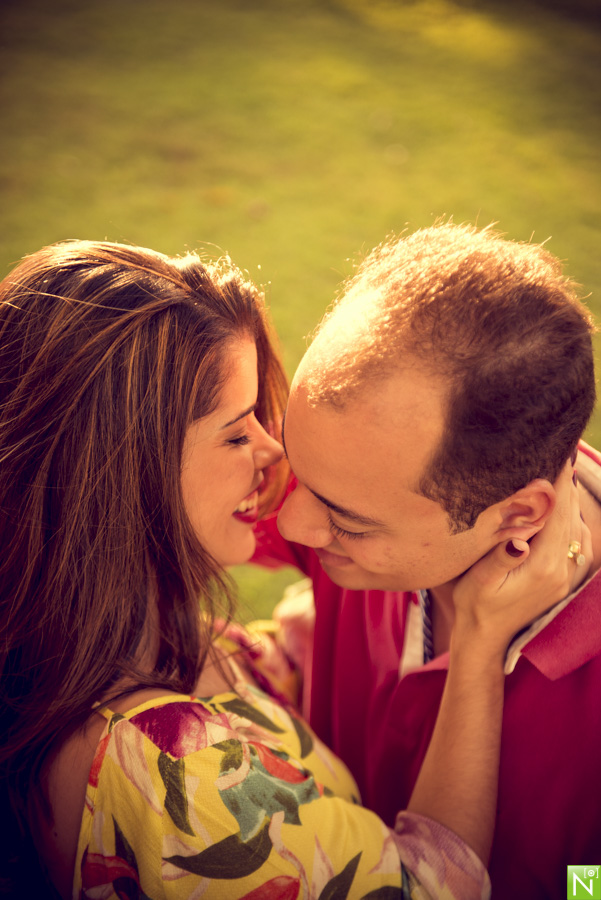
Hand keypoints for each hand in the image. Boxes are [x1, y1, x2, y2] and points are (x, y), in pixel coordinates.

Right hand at [452, 461, 589, 656]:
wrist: (485, 637)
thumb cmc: (475, 605)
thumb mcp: (479, 580)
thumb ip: (500, 557)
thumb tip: (519, 538)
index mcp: (543, 566)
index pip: (557, 514)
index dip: (558, 484)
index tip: (556, 455)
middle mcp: (562, 571)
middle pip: (571, 518)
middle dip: (565, 487)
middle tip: (559, 457)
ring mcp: (567, 577)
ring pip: (578, 530)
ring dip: (570, 503)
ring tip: (560, 478)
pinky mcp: (564, 581)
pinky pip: (579, 545)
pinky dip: (574, 522)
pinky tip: (563, 512)